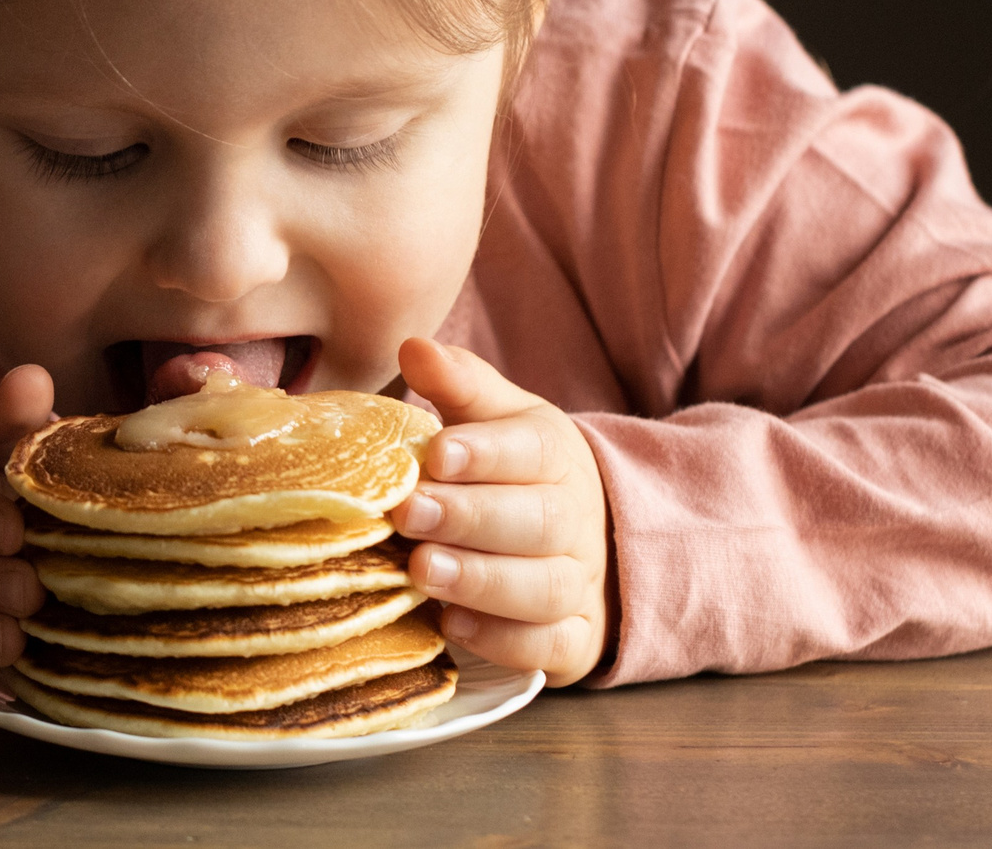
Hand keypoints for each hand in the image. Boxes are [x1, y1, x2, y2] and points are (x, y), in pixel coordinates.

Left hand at [391, 337, 613, 684]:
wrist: (583, 542)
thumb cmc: (512, 473)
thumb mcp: (494, 419)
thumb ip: (458, 385)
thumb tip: (412, 346)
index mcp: (554, 454)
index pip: (530, 450)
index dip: (486, 452)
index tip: (436, 453)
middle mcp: (576, 518)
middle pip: (539, 520)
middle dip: (471, 518)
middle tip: (408, 514)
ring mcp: (580, 582)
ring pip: (545, 586)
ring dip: (482, 580)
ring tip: (422, 571)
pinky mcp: (574, 638)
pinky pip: (550, 645)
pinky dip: (505, 640)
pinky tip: (454, 625)